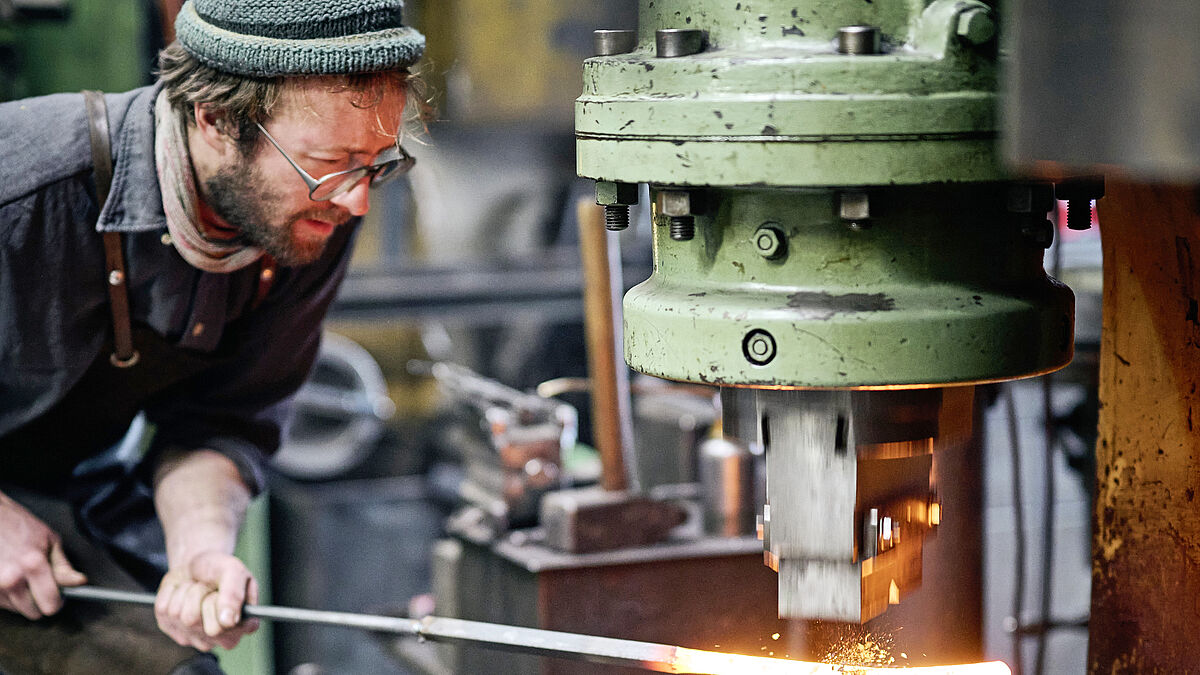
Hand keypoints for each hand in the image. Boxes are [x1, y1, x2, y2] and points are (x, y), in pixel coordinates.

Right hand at [0, 492, 87, 618]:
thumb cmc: (18, 526)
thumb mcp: (49, 540)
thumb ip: (63, 566)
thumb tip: (79, 582)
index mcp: (33, 565)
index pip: (50, 604)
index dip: (58, 602)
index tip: (58, 598)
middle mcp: (11, 578)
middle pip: (33, 612)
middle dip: (39, 601)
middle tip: (39, 584)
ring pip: (16, 609)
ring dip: (21, 598)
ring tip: (20, 575)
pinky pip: (1, 603)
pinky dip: (6, 595)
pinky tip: (7, 577)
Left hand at [154, 551, 259, 650]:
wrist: (197, 564)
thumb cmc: (219, 569)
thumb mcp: (233, 570)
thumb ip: (235, 594)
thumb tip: (229, 621)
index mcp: (244, 626)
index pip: (225, 626)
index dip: (220, 603)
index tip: (221, 591)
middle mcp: (221, 637)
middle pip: (198, 622)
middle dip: (201, 595)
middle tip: (208, 588)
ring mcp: (194, 636)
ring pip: (181, 615)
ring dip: (187, 591)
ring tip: (196, 587)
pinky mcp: (171, 628)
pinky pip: (164, 609)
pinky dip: (171, 591)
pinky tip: (182, 592)